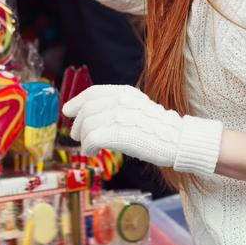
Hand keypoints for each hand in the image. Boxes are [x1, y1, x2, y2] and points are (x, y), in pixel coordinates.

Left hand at [62, 85, 223, 175]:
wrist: (178, 141)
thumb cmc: (157, 130)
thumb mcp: (136, 108)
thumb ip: (116, 107)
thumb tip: (89, 115)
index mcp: (125, 92)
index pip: (93, 92)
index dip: (77, 101)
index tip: (68, 110)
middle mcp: (121, 100)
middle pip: (86, 109)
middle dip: (77, 124)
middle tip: (77, 137)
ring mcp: (121, 115)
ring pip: (87, 125)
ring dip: (83, 138)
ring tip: (88, 148)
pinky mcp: (120, 133)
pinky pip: (92, 138)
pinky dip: (88, 147)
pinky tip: (91, 152)